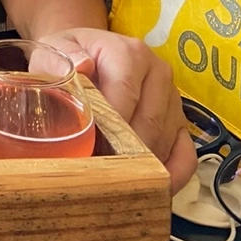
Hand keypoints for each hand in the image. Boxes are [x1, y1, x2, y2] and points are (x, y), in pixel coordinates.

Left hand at [39, 27, 196, 192]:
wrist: (86, 54)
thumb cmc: (69, 57)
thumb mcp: (55, 51)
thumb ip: (59, 60)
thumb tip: (81, 67)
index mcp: (130, 54)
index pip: (125, 97)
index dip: (108, 128)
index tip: (89, 152)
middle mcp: (158, 73)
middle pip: (148, 124)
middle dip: (123, 152)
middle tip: (99, 173)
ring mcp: (173, 99)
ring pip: (165, 142)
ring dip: (142, 165)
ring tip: (113, 180)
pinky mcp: (179, 122)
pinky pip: (185, 155)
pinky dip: (171, 175)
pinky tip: (150, 188)